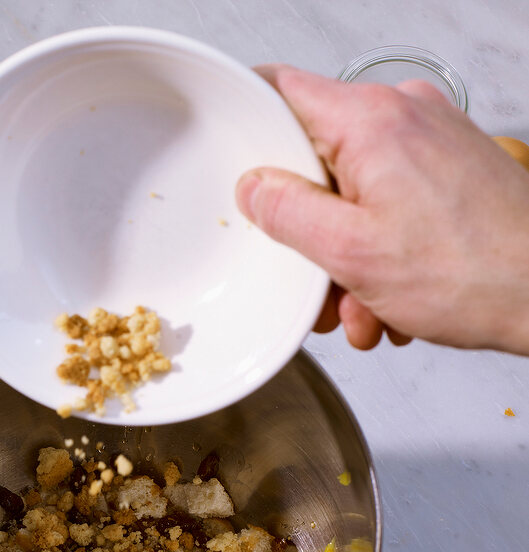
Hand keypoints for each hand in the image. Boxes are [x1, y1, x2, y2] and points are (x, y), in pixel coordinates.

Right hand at [236, 65, 528, 352]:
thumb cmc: (475, 273)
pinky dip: (382, 253)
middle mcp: (404, 116)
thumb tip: (254, 189)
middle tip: (317, 282)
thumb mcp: (351, 254)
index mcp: (371, 121)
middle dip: (310, 234)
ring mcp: (431, 140)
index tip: (230, 162)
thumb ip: (288, 214)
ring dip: (348, 259)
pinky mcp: (450, 169)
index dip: (247, 125)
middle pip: (318, 161)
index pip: (281, 90)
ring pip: (355, 194)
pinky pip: (391, 204)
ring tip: (367, 307)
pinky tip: (393, 299)